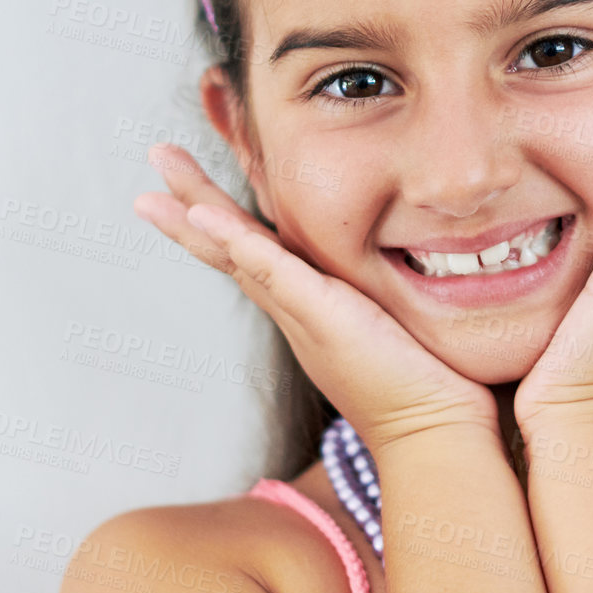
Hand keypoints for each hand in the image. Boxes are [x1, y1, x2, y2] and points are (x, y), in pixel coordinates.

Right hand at [132, 146, 499, 452]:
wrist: (435, 435)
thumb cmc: (429, 384)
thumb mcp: (398, 320)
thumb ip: (389, 294)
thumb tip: (409, 266)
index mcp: (310, 305)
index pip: (257, 250)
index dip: (223, 216)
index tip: (192, 182)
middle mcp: (296, 310)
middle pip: (230, 247)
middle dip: (190, 204)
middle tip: (157, 158)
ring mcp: (304, 314)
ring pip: (238, 254)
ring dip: (197, 214)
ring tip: (159, 179)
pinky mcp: (324, 316)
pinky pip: (274, 273)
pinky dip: (240, 244)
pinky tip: (207, 217)